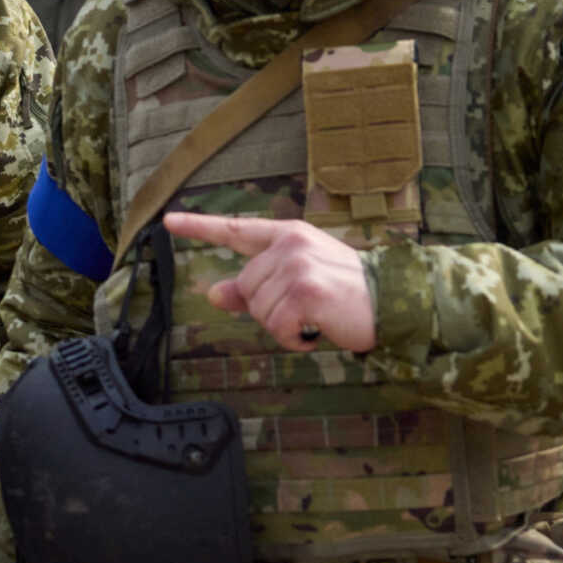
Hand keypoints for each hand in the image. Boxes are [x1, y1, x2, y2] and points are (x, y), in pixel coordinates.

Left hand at [163, 211, 376, 352]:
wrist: (393, 302)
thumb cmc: (345, 294)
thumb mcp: (298, 281)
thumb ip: (255, 286)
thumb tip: (212, 292)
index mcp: (287, 235)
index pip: (236, 229)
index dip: (199, 227)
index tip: (168, 221)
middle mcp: (290, 244)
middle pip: (245, 287)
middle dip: (268, 310)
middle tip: (304, 311)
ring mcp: (298, 265)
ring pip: (259, 311)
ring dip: (283, 327)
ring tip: (314, 319)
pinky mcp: (306, 291)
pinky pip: (276, 327)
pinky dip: (294, 340)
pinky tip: (316, 332)